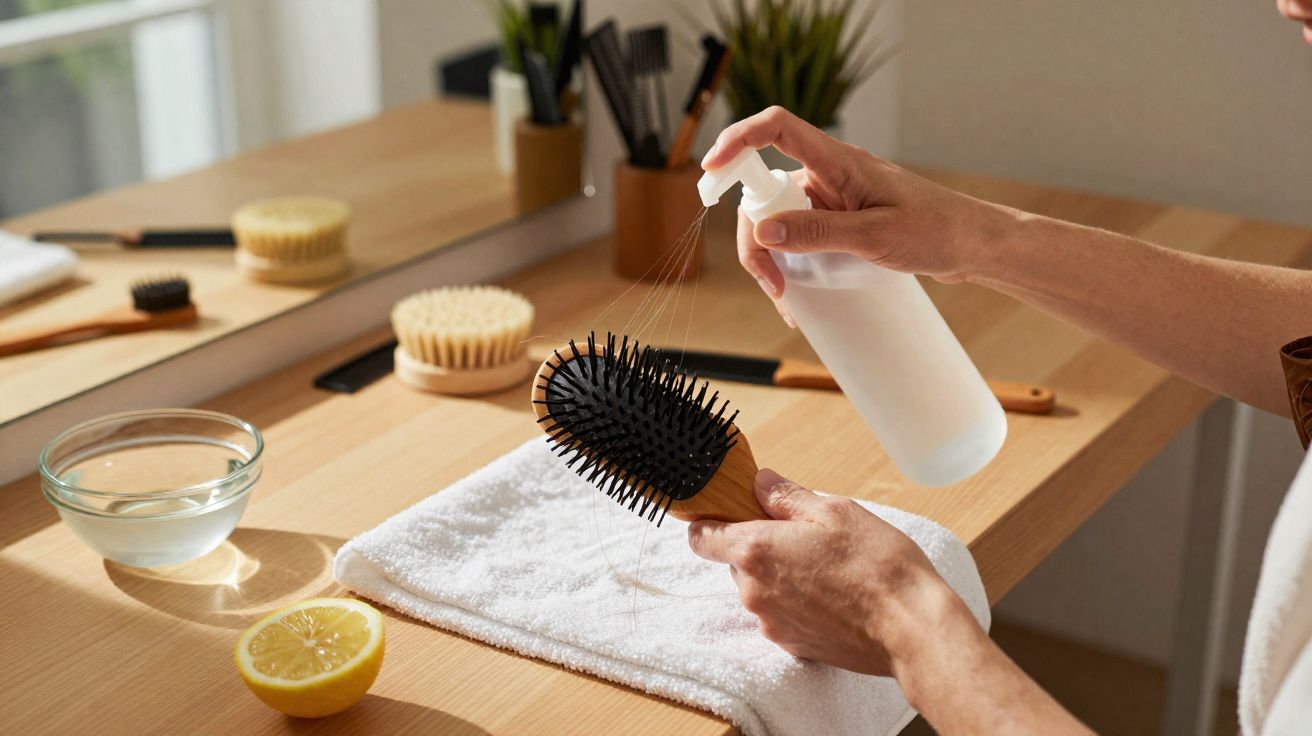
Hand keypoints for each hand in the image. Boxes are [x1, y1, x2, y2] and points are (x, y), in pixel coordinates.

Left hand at [686, 468, 970, 676]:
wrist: (910, 629)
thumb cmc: (876, 564)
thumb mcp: (835, 510)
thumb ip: (786, 496)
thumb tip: (759, 483)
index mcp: (755, 550)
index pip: (701, 536)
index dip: (712, 520)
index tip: (733, 512)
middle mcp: (753, 592)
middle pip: (735, 562)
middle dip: (760, 547)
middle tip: (803, 536)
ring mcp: (770, 623)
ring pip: (759, 589)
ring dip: (779, 576)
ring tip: (826, 568)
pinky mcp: (791, 646)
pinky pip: (780, 614)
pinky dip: (796, 603)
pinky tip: (833, 595)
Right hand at [702, 107, 1020, 317]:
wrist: (971, 246)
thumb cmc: (936, 230)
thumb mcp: (874, 236)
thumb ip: (818, 232)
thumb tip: (763, 231)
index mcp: (838, 162)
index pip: (776, 130)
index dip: (737, 140)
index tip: (711, 168)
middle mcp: (828, 175)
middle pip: (764, 190)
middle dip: (754, 236)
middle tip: (769, 281)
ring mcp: (831, 199)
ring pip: (776, 218)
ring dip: (770, 256)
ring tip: (786, 297)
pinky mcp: (837, 221)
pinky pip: (797, 235)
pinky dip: (789, 263)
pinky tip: (797, 296)